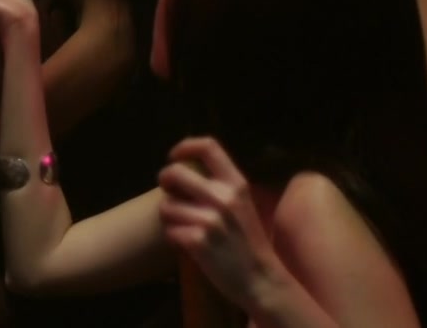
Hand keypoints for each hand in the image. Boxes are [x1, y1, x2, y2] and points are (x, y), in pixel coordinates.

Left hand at [157, 137, 283, 308]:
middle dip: (165, 182)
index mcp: (237, 184)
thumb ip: (219, 185)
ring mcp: (210, 219)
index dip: (185, 146)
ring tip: (186, 227)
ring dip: (170, 217)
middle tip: (171, 194)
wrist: (260, 280)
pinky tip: (188, 244)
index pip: (208, 146)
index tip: (175, 156)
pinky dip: (173, 238)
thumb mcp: (243, 205)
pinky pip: (169, 230)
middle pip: (174, 172)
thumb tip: (184, 168)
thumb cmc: (248, 242)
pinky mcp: (197, 241)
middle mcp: (224, 197)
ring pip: (166, 206)